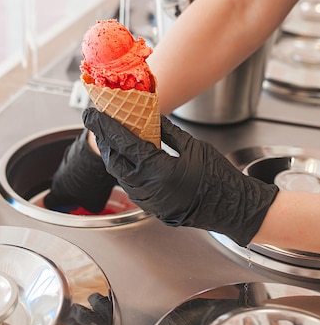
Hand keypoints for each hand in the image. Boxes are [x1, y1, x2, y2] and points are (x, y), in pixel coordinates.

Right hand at [44, 128, 115, 212]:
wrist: (98, 153)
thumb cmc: (92, 180)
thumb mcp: (95, 204)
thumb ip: (90, 207)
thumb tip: (94, 204)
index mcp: (57, 192)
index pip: (48, 202)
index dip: (56, 205)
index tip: (63, 207)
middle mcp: (58, 175)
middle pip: (62, 185)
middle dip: (73, 190)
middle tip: (86, 194)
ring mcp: (66, 160)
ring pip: (71, 172)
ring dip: (81, 176)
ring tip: (97, 180)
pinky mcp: (76, 149)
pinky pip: (80, 160)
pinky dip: (87, 164)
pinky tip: (99, 167)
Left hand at [83, 109, 278, 245]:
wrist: (233, 209)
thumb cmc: (219, 177)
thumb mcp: (193, 147)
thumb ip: (167, 131)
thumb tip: (150, 116)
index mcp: (159, 170)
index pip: (123, 143)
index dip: (104, 126)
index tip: (91, 114)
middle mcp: (149, 190)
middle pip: (114, 162)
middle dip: (104, 141)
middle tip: (98, 123)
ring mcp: (150, 203)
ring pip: (120, 177)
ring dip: (114, 157)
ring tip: (112, 138)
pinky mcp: (154, 210)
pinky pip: (132, 188)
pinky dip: (126, 171)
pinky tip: (129, 160)